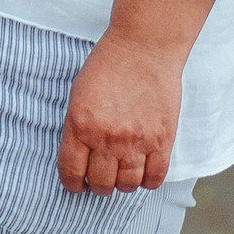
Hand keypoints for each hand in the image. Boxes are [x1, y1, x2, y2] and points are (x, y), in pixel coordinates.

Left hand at [57, 34, 182, 193]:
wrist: (144, 48)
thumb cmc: (108, 66)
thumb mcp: (78, 94)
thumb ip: (78, 127)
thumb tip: (80, 157)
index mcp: (80, 125)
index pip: (71, 171)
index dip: (72, 184)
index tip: (76, 185)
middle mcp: (107, 138)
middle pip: (101, 183)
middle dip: (98, 185)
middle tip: (100, 178)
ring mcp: (136, 142)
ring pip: (128, 185)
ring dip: (123, 184)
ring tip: (122, 173)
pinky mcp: (162, 141)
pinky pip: (155, 178)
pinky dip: (147, 180)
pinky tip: (143, 170)